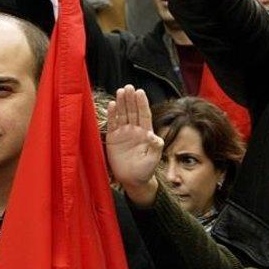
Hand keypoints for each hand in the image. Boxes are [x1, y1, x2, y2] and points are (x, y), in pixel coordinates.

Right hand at [106, 86, 163, 206]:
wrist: (133, 181)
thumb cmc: (145, 170)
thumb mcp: (153, 159)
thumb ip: (156, 147)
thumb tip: (154, 136)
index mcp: (146, 133)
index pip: (144, 114)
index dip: (142, 103)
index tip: (140, 92)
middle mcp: (135, 130)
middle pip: (133, 111)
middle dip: (131, 99)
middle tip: (129, 87)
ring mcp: (124, 134)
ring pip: (123, 115)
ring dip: (122, 103)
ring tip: (121, 91)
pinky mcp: (113, 139)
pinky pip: (113, 124)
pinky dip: (112, 114)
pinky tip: (112, 104)